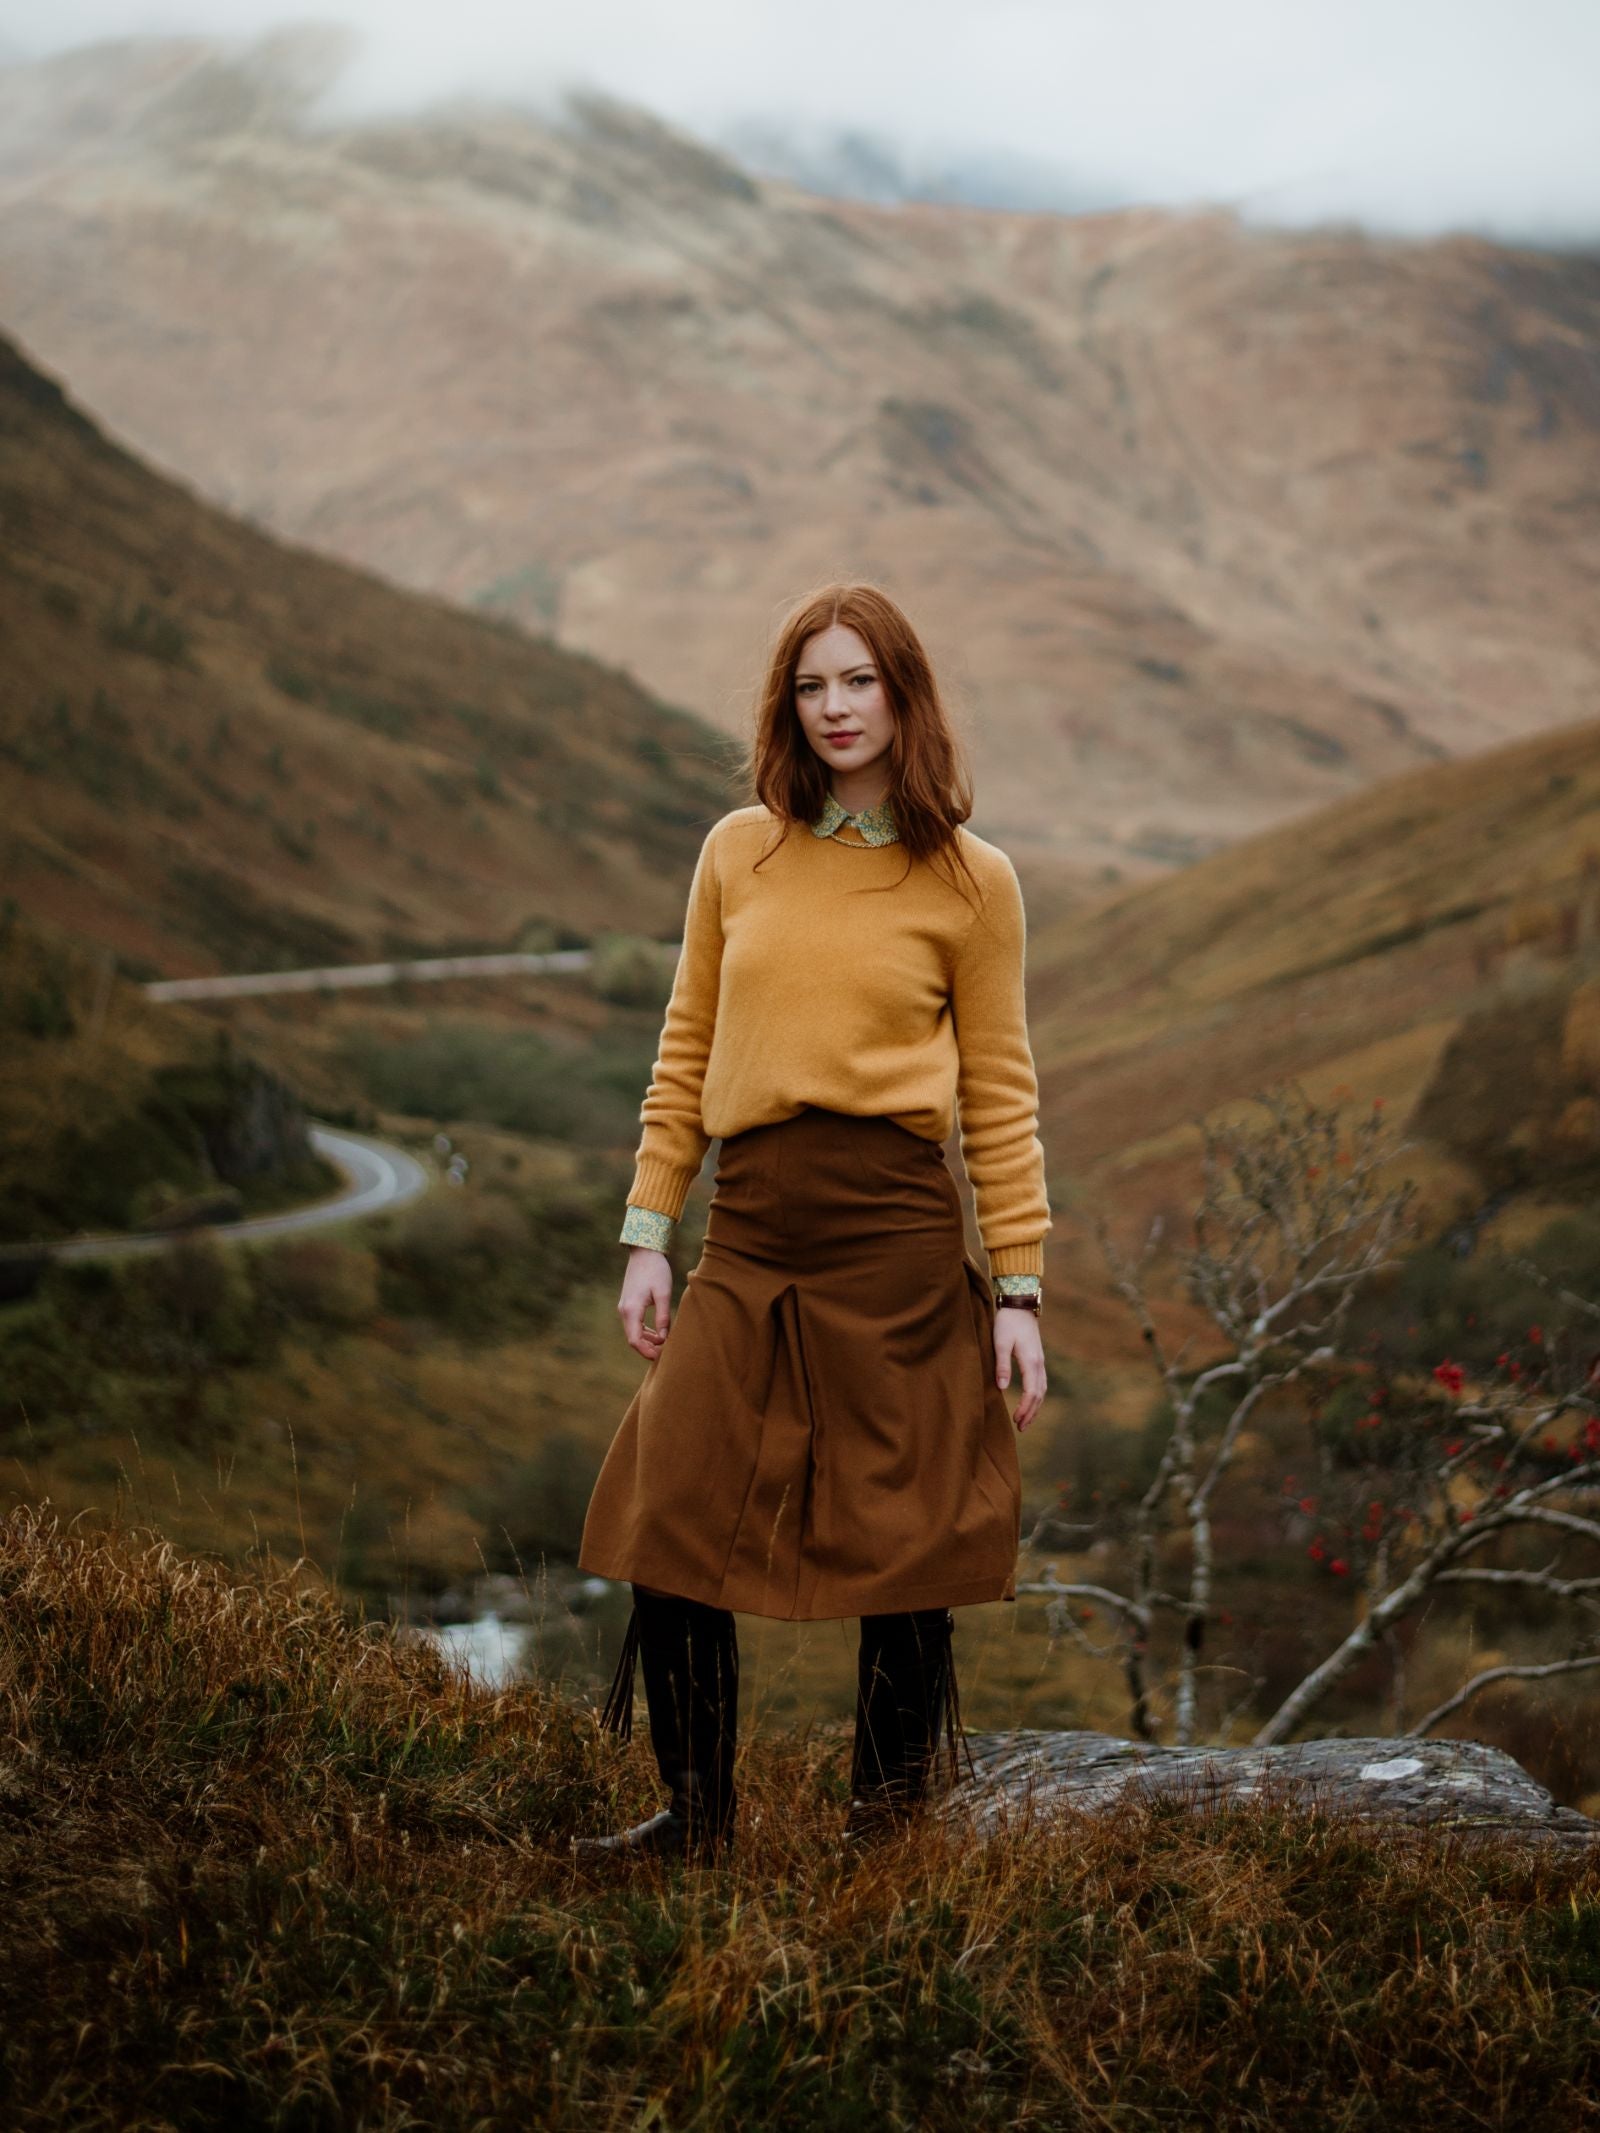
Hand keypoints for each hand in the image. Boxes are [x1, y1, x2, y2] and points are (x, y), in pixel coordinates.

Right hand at [619, 1246, 672, 1360]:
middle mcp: (624, 1311)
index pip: (634, 1340)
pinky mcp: (629, 1304)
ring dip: (647, 1341)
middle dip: (648, 1349)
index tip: (661, 1357)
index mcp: (631, 1310)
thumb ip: (663, 1317)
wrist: (644, 1252)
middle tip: (666, 1354)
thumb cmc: (656, 1270)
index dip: (646, 1352)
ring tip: (665, 1345)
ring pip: (634, 1332)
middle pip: (633, 1339)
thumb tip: (664, 1338)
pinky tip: (658, 1334)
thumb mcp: (663, 1293)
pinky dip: (645, 1332)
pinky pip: (635, 1325)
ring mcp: (625, 1308)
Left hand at [994, 1308, 1045, 1429]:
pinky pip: (1041, 1383)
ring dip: (1035, 1407)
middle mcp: (1039, 1364)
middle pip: (1039, 1395)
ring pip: (1042, 1390)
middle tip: (1021, 1427)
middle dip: (1031, 1413)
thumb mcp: (1000, 1343)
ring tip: (1026, 1420)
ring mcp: (1040, 1361)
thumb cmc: (1007, 1322)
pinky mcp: (1037, 1358)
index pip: (1031, 1392)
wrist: (1019, 1304)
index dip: (1024, 1409)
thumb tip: (1003, 1388)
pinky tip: (1031, 1402)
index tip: (1015, 1420)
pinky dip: (1037, 1396)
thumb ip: (1002, 1365)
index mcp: (1031, 1361)